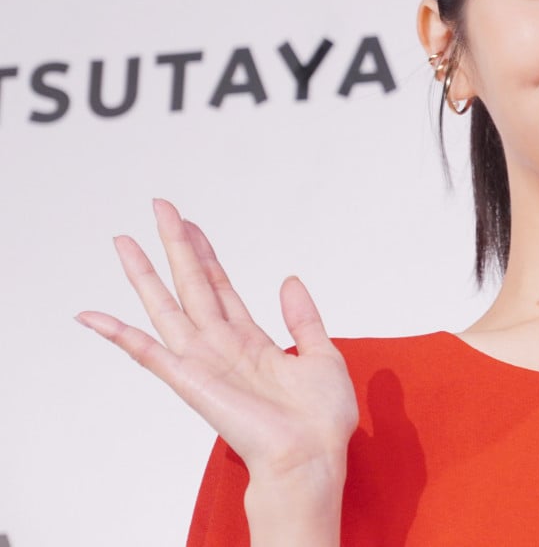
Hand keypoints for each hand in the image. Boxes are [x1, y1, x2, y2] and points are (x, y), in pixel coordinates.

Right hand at [76, 198, 358, 483]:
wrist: (312, 457)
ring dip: (144, 274)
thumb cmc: (320, 420)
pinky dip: (118, 334)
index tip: (190, 223)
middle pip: (191, 284)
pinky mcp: (190, 382)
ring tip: (124, 241)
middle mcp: (222, 347)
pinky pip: (147, 353)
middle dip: (175, 245)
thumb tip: (289, 279)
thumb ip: (304, 319)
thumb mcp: (322, 355)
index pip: (220, 287)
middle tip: (159, 206)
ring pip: (166, 307)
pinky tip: (92, 315)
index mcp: (252, 341)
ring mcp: (203, 362)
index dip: (205, 253)